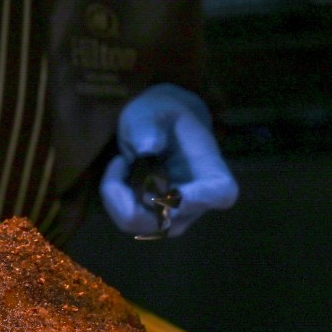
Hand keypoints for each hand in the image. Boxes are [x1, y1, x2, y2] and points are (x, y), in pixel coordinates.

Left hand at [99, 84, 237, 237]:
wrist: (157, 126)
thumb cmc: (159, 115)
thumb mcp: (150, 110)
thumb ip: (147, 125)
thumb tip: (147, 148)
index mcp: (212, 172)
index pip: (219, 195)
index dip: (194, 199)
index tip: (166, 186)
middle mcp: (197, 203)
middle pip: (160, 219)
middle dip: (127, 193)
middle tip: (118, 160)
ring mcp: (176, 217)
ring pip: (135, 222)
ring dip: (115, 193)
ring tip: (120, 162)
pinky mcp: (153, 221)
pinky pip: (124, 218)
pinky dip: (112, 196)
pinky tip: (119, 174)